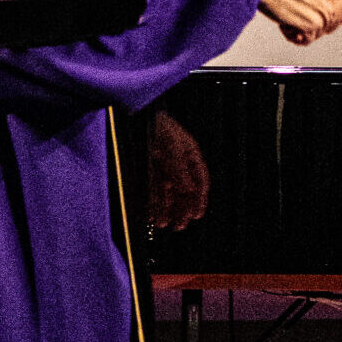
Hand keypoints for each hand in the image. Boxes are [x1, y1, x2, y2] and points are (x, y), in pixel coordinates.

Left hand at [148, 110, 208, 230]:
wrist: (141, 115)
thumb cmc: (161, 127)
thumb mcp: (174, 147)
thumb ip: (181, 169)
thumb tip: (189, 190)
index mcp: (191, 155)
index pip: (201, 181)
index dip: (199, 199)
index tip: (197, 214)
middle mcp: (178, 163)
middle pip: (184, 190)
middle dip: (182, 209)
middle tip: (180, 226)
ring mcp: (163, 166)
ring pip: (167, 192)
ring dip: (166, 209)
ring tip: (163, 224)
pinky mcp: (148, 169)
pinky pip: (151, 189)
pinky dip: (151, 202)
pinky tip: (149, 214)